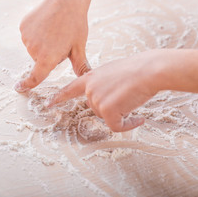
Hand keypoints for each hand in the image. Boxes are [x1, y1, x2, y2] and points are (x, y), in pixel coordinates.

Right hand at [15, 0, 113, 91]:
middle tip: (61, 41)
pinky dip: (37, 33)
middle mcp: (34, 50)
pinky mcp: (23, 26)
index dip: (27, 84)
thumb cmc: (75, 24)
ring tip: (55, 29)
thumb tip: (84, 80)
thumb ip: (79, 66)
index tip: (19, 88)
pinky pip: (30, 36)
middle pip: (40, 60)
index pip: (35, 77)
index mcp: (48, 58)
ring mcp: (27, 37)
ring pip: (35, 47)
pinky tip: (47, 23)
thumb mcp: (79, 47)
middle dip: (49, 55)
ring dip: (43, 43)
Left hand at [46, 51, 164, 131]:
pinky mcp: (107, 110)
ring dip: (122, 114)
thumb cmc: (137, 69)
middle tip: (127, 96)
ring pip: (107, 117)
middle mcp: (90, 89)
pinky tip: (139, 119)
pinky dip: (128, 125)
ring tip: (134, 99)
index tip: (47, 104)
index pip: (70, 89)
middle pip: (96, 109)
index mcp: (91, 77)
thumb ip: (103, 84)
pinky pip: (116, 126)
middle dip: (112, 107)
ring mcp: (97, 99)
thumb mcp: (113, 72)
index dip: (58, 97)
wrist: (149, 70)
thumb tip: (107, 99)